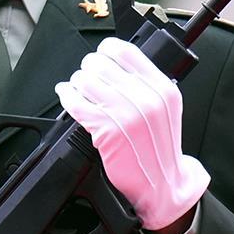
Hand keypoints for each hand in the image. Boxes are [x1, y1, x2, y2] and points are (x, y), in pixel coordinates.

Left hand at [55, 37, 210, 231]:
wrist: (161, 183)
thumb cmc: (159, 147)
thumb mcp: (165, 108)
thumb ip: (146, 84)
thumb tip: (114, 62)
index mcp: (162, 88)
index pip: (126, 51)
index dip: (107, 50)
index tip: (101, 56)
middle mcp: (146, 98)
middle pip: (101, 64)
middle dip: (89, 68)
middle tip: (88, 76)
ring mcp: (126, 115)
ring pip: (86, 81)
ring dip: (77, 83)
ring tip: (78, 89)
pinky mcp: (107, 131)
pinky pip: (76, 103)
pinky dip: (67, 96)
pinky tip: (67, 95)